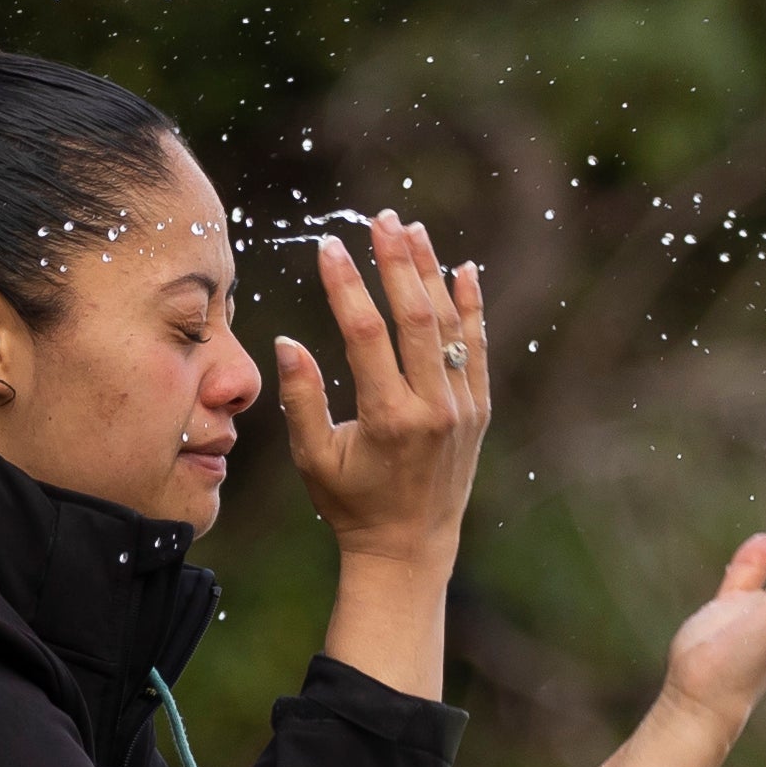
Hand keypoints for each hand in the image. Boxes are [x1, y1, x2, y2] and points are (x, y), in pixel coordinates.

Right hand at [273, 211, 488, 573]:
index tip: (329, 246)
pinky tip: (463, 269)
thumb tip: (287, 341)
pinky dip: (472, 308)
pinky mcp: (478, 411)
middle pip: (416, 318)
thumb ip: (302, 398)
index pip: (366, 334)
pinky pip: (478, 348)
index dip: (347, 286)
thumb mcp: (314, 458)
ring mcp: (462, 409)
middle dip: (396, 263)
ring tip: (412, 229)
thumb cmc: (351, 503)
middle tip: (380, 219)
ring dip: (431, 273)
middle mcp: (433, 409)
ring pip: (450, 326)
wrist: (409, 546)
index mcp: (389, 419)